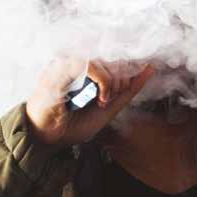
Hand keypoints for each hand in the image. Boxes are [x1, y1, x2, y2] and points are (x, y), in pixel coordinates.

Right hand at [25, 57, 154, 146]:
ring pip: (104, 59)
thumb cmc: (71, 125)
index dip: (126, 71)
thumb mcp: (107, 108)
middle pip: (112, 57)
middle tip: (111, 98)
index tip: (122, 89)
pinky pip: (91, 64)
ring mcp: (66, 63)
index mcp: (83, 68)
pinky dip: (103, 81)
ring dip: (113, 82)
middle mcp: (74, 61)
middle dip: (121, 79)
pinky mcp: (60, 68)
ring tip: (104, 100)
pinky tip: (100, 98)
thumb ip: (127, 90)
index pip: (114, 57)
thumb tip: (149, 69)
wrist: (47, 140)